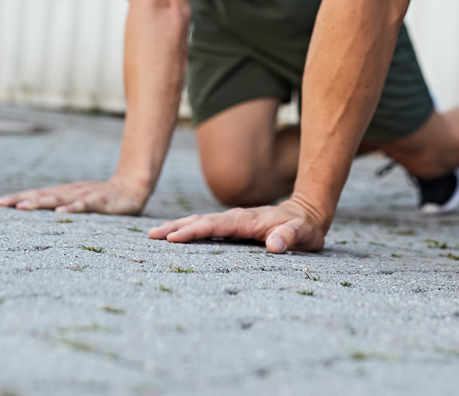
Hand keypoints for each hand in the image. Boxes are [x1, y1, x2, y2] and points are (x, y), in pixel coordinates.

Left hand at [0, 177, 147, 214]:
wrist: (131, 188)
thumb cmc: (102, 198)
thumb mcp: (79, 201)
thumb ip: (62, 205)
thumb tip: (41, 213)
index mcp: (64, 193)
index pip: (37, 194)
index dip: (19, 197)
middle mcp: (70, 192)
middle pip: (41, 195)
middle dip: (21, 199)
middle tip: (1, 203)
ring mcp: (83, 195)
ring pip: (57, 198)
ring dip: (39, 202)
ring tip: (22, 207)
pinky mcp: (98, 201)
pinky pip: (83, 206)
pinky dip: (70, 208)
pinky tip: (59, 212)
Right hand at [147, 199, 326, 252]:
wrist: (307, 213)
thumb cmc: (305, 227)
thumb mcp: (304, 233)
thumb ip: (291, 236)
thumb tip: (274, 245)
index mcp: (249, 220)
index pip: (217, 225)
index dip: (195, 232)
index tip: (174, 238)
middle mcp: (237, 217)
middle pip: (201, 220)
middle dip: (176, 227)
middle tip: (152, 236)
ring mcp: (233, 220)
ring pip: (200, 221)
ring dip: (178, 226)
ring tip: (154, 234)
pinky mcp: (232, 225)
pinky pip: (206, 226)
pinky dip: (188, 228)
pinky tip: (174, 235)